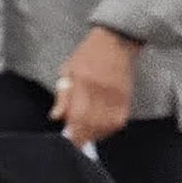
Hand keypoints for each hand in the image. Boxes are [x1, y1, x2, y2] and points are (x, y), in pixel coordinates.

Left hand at [51, 27, 139, 146]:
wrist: (116, 41)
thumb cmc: (87, 55)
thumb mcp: (68, 70)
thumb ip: (62, 95)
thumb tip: (55, 117)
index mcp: (83, 82)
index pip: (77, 115)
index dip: (73, 133)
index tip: (68, 142)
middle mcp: (100, 89)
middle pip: (92, 124)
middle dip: (82, 137)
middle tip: (76, 141)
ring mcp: (115, 95)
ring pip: (106, 126)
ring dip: (95, 135)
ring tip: (86, 134)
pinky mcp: (126, 97)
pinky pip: (118, 121)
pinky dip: (108, 129)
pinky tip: (100, 128)